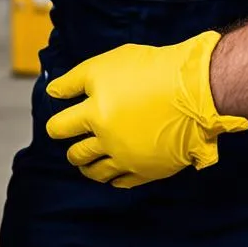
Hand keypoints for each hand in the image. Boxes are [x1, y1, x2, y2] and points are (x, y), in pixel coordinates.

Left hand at [45, 31, 247, 188]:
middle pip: (76, 152)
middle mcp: (107, 138)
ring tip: (84, 162)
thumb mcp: (104, 64)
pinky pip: (121, 182)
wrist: (194, 90)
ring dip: (86, 166)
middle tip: (69, 144)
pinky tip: (110, 172)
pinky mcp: (148, 169)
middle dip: (70, 148)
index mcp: (94, 111)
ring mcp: (128, 156)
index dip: (55, 125)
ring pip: (96, 171)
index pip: (60, 126)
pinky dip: (111, 178)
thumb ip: (74, 80)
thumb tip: (53, 93)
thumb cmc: (149, 69)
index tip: (56, 125)